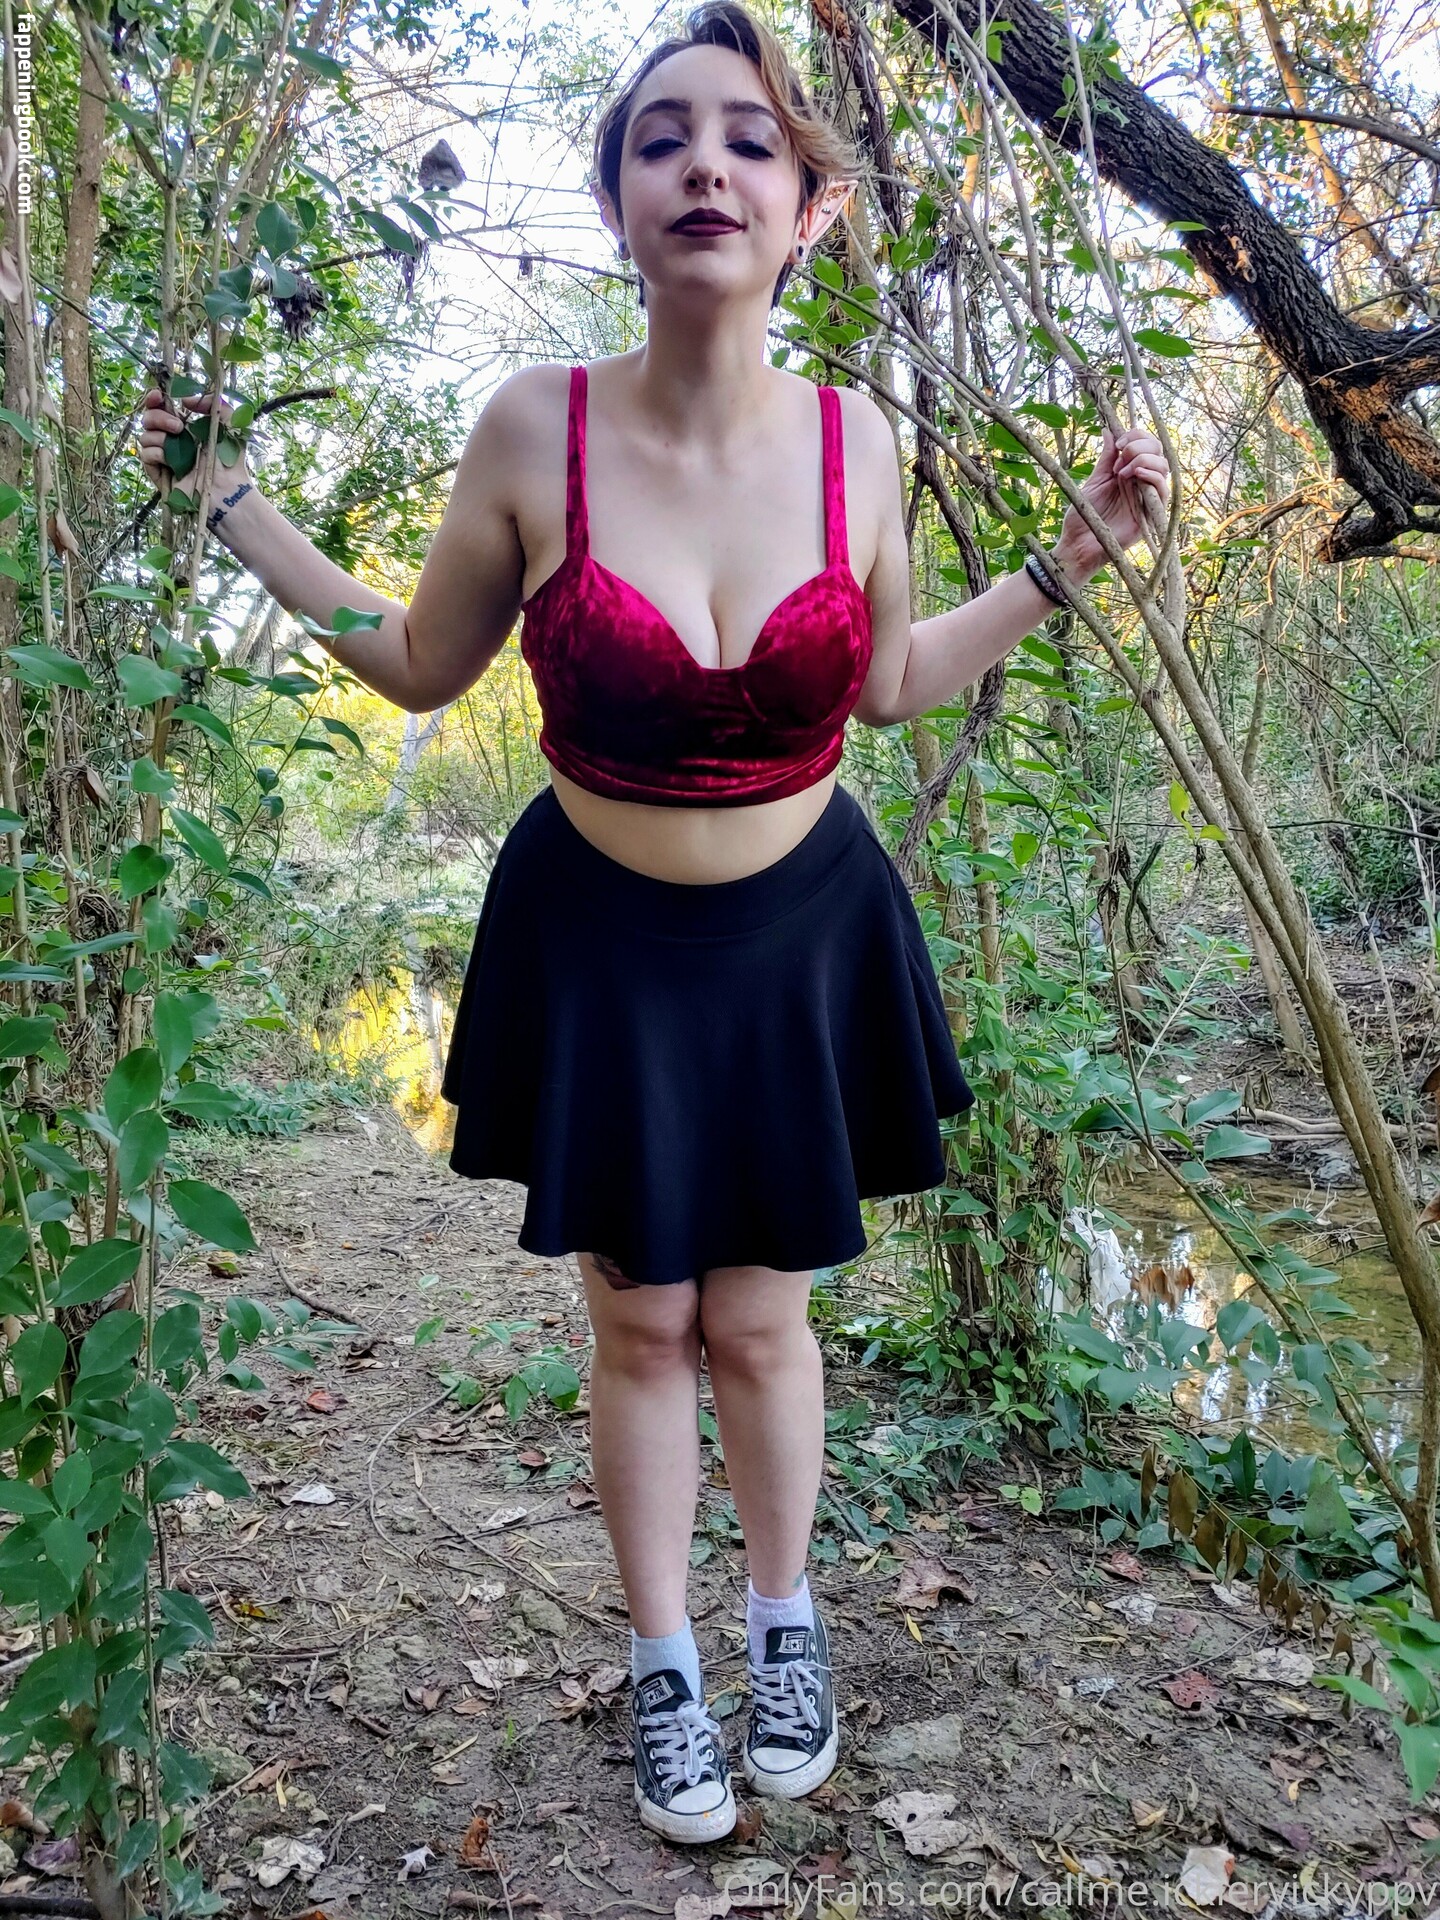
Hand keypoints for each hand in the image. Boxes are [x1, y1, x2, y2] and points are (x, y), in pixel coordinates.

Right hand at [136, 387, 254, 513]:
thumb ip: (214, 403)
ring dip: (159, 435)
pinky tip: (170, 459)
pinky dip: (156, 452)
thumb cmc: (231, 459)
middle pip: (148, 419)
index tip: (158, 395)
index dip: (154, 399)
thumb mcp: (231, 423)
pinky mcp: (159, 473)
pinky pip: (145, 454)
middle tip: (179, 427)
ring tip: (179, 442)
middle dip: (158, 417)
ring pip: (144, 436)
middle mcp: (170, 440)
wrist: (228, 488)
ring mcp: (163, 456)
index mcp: (183, 426)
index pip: (159, 408)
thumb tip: (184, 400)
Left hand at [1052, 425, 1169, 578]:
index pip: (1146, 445)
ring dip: (1144, 460)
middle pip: (1158, 451)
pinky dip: (1153, 477)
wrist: (1077, 544)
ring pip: (1164, 467)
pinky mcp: (1151, 515)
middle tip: (1120, 456)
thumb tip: (1109, 430)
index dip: (1136, 436)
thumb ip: (1106, 458)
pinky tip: (1136, 474)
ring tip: (1122, 471)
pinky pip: (1164, 491)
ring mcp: (1147, 498)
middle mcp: (1141, 483)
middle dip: (1140, 445)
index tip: (1118, 442)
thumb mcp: (1095, 481)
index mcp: (1129, 472)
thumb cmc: (1083, 516)